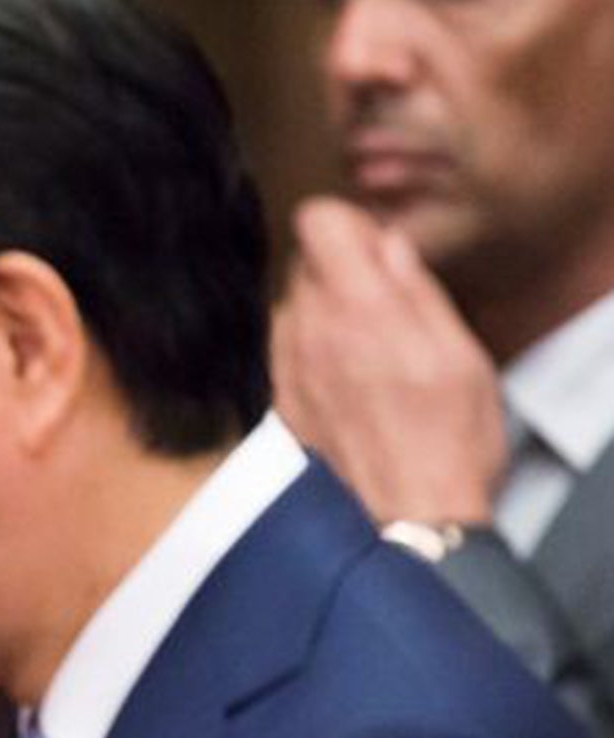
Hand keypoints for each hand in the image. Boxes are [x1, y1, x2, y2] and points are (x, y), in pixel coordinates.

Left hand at [273, 196, 505, 523]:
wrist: (408, 515)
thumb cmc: (449, 437)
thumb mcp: (459, 351)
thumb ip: (415, 289)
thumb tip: (388, 243)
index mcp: (359, 307)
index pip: (317, 221)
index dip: (348, 223)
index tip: (377, 247)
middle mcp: (309, 330)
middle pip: (305, 263)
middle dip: (342, 270)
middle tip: (385, 304)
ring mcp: (286, 366)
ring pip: (294, 306)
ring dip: (325, 312)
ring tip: (369, 350)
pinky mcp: (279, 399)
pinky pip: (286, 349)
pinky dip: (311, 350)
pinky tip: (347, 380)